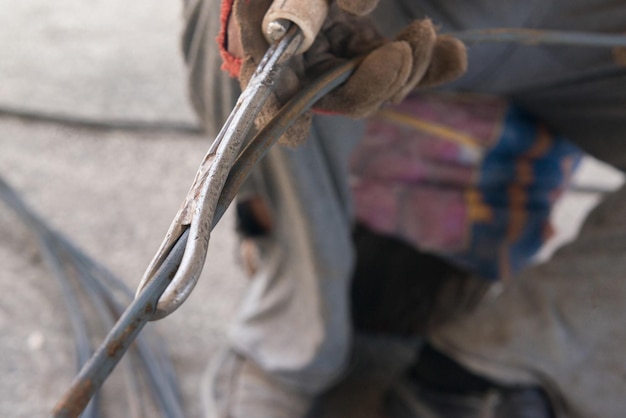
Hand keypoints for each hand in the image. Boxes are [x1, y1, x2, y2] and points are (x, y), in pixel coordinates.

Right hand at [219, 0, 466, 144]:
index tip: (302, 126)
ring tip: (425, 32)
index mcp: (272, 59)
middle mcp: (308, 73)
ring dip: (411, 69)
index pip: (276, 105)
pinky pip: (402, 68)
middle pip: (344, 101)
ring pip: (381, 88)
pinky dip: (431, 64)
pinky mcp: (370, 52)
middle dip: (378, 83)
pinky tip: (453, 53)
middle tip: (400, 51)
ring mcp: (343, 65)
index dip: (288, 121)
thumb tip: (360, 5)